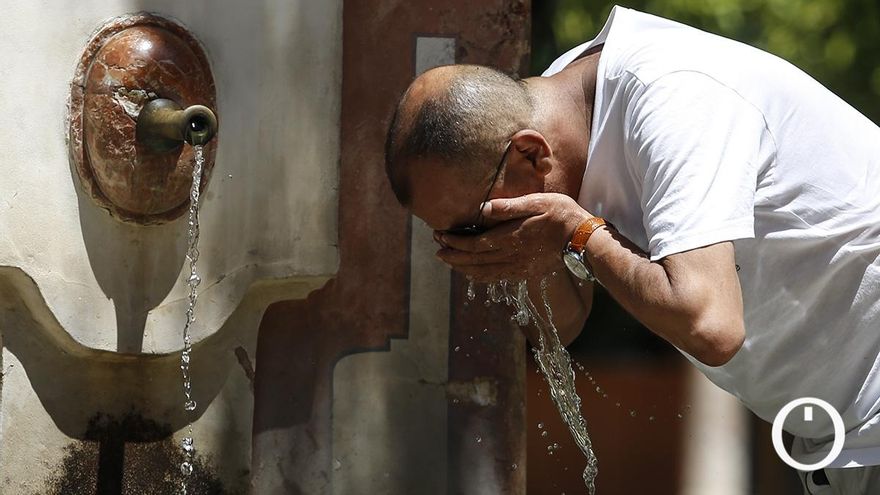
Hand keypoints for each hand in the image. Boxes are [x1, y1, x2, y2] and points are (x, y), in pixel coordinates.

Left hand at [435, 193, 592, 281]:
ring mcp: (518, 267)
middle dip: (452, 255)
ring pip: (483, 272)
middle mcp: (510, 256)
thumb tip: (483, 209)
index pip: (474, 244)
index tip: (439, 235)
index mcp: (510, 238)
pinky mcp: (525, 273)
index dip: (454, 242)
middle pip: (474, 260)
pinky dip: (480, 276)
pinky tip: (472, 273)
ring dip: (462, 268)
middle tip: (437, 248)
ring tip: (448, 261)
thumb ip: (509, 208)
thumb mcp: (537, 202)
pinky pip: (496, 278)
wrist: (583, 240)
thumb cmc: (561, 215)